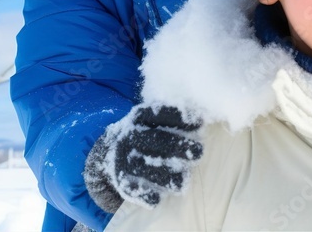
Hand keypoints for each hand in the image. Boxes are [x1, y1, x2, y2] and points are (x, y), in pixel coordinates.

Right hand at [84, 104, 203, 211]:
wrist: (108, 152)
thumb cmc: (144, 134)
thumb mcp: (153, 121)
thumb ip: (173, 120)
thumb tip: (203, 119)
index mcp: (140, 118)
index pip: (160, 113)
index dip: (180, 117)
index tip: (199, 122)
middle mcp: (130, 136)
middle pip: (157, 140)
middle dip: (180, 146)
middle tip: (199, 152)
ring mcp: (123, 158)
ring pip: (148, 168)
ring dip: (168, 176)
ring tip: (183, 182)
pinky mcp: (121, 179)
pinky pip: (135, 189)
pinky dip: (148, 194)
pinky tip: (159, 197)